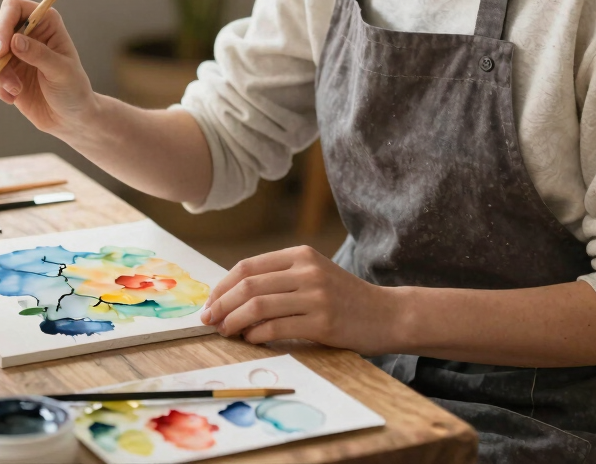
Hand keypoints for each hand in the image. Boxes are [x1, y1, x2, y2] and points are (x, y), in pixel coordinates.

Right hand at [0, 0, 97, 136]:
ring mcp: (12, 51)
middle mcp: (26, 32)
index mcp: (45, 22)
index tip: (2, 49)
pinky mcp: (2, 71)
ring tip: (15, 91)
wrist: (69, 118)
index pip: (13, 7)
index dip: (3, 23)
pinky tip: (12, 97)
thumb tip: (14, 40)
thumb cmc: (73, 90)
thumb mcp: (62, 72)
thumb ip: (39, 54)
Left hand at [200, 245, 397, 355]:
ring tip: (225, 332)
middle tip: (208, 320)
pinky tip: (250, 340)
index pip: (248, 266)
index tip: (210, 302)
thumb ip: (280, 279)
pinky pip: (276, 328)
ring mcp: (315, 295)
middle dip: (221, 304)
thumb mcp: (313, 274)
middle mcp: (307, 270)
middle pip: (248, 284)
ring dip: (233, 321)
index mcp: (301, 254)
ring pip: (258, 306)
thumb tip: (232, 296)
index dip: (222, 285)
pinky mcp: (322, 322)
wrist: (386, 314)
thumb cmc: (343, 298)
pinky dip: (256, 335)